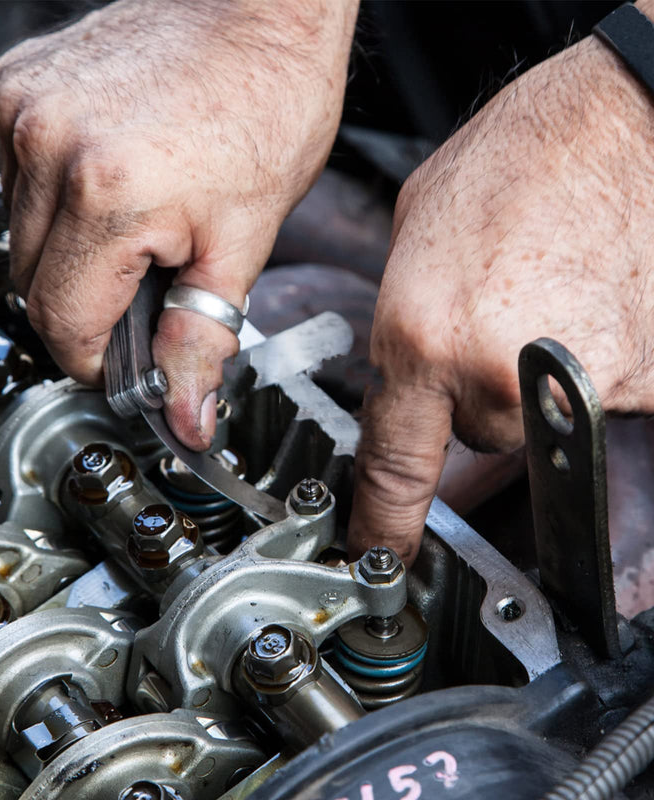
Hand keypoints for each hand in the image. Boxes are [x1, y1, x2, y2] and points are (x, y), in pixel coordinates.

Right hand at [0, 0, 356, 448]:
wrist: (260, 8)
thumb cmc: (268, 102)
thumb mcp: (244, 243)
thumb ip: (203, 339)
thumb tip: (186, 412)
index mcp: (109, 197)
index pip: (63, 324)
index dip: (96, 360)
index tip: (124, 361)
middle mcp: (51, 147)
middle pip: (32, 287)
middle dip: (85, 310)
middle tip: (144, 294)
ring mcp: (27, 110)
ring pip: (19, 237)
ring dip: (69, 257)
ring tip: (137, 230)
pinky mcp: (19, 85)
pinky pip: (17, 181)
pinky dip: (55, 204)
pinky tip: (109, 186)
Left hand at [348, 18, 653, 562]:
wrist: (625, 122)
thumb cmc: (517, 161)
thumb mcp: (413, 240)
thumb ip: (402, 326)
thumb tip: (403, 379)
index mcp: (421, 340)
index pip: (395, 470)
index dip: (386, 525)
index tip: (384, 557)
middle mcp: (495, 377)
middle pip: (474, 437)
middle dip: (472, 397)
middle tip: (489, 325)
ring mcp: (575, 385)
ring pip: (533, 423)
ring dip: (528, 383)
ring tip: (540, 299)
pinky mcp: (639, 383)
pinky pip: (590, 402)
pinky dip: (582, 370)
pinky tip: (580, 307)